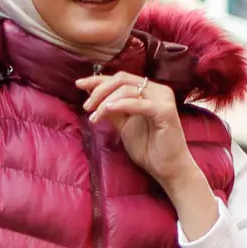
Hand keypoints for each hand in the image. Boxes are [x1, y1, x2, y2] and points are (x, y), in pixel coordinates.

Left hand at [76, 71, 218, 236]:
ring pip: (127, 89)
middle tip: (87, 106)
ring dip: (106, 101)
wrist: (167, 169)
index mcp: (149, 90)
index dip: (98, 80)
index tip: (79, 85)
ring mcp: (163, 99)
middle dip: (99, 90)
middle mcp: (158, 90)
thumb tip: (92, 96)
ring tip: (94, 117)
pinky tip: (106, 110)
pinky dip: (121, 105)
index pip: (120, 78)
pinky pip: (138, 103)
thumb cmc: (149, 148)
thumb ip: (112, 110)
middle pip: (122, 79)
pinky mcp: (165, 111)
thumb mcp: (124, 125)